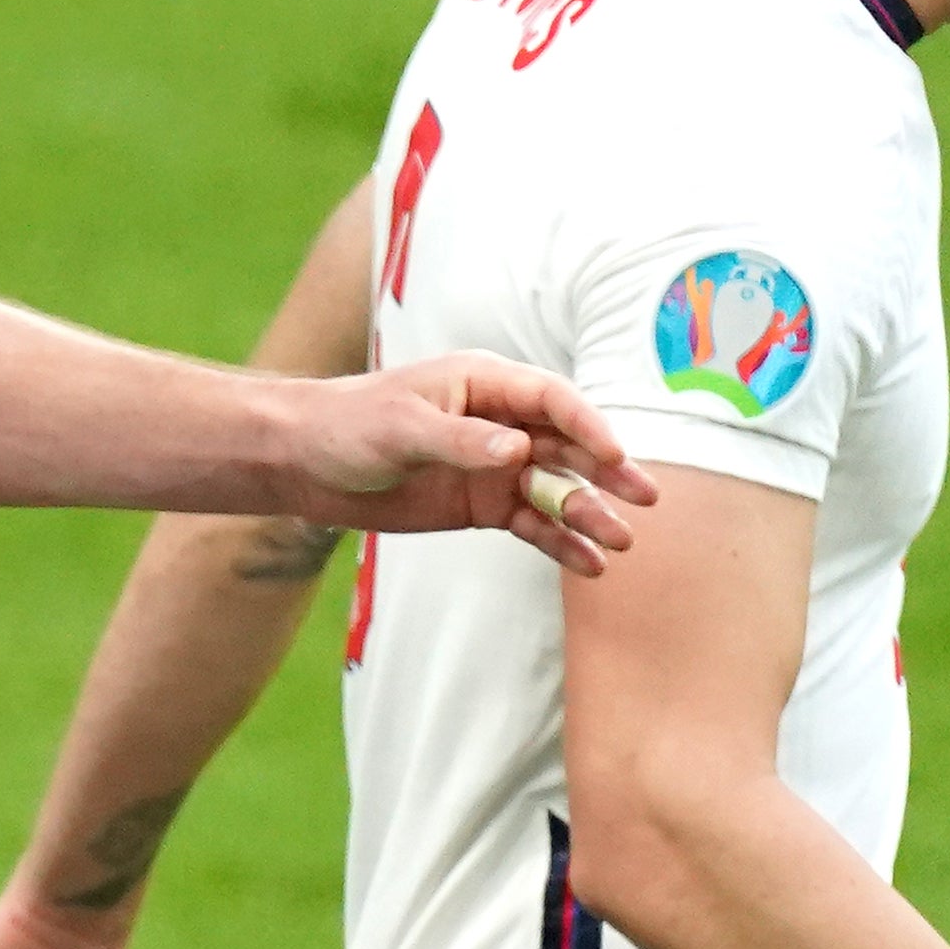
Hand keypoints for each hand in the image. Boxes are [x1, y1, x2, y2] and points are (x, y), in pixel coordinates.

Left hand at [282, 355, 657, 570]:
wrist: (304, 463)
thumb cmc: (347, 426)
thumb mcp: (401, 429)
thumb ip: (462, 440)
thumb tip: (520, 450)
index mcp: (484, 384)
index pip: (552, 401)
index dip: (588, 426)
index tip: (616, 456)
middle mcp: (498, 422)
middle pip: (566, 445)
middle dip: (606, 471)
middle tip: (645, 498)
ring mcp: (493, 466)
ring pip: (554, 488)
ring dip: (587, 513)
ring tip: (620, 542)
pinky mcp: (480, 505)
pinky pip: (530, 523)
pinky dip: (558, 541)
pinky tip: (587, 564)